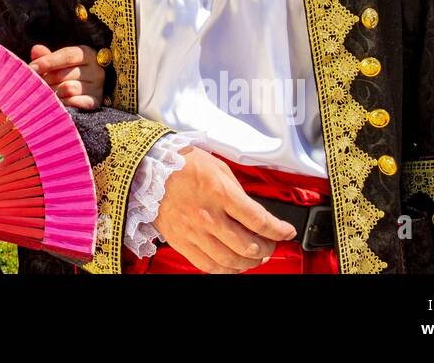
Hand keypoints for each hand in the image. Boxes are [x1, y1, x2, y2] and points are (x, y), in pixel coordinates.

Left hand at [29, 44, 104, 109]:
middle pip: (64, 74)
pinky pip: (75, 103)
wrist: (85, 91)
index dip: (47, 61)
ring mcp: (97, 87)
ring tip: (48, 92)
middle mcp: (96, 69)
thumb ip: (46, 56)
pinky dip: (64, 102)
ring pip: (68, 88)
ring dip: (54, 92)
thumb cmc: (68, 72)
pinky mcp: (95, 102)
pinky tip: (58, 102)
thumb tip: (36, 49)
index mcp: (87, 54)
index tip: (32, 68)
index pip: (67, 55)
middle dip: (46, 79)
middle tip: (36, 84)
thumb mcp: (58, 62)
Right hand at [152, 146, 296, 272]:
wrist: (148, 168)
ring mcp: (193, 231)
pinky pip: (207, 265)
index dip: (279, 230)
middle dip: (267, 249)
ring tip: (253, 257)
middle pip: (248, 246)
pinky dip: (224, 269)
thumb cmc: (182, 163)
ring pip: (230, 260)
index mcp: (220, 193)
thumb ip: (237, 191)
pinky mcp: (180, 241)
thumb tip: (253, 212)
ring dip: (248, 262)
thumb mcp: (218, 167)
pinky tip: (231, 264)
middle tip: (270, 245)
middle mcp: (208, 215)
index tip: (286, 232)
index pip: (259, 220)